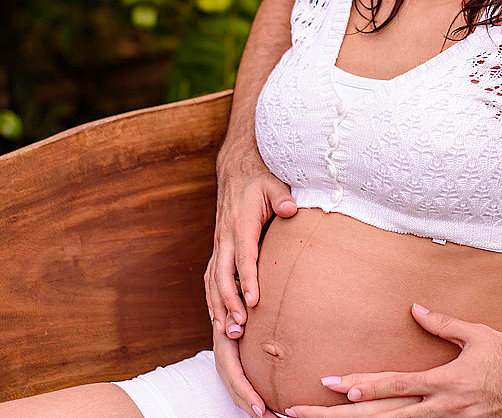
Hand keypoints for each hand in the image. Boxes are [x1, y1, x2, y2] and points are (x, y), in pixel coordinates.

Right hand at [204, 142, 296, 334]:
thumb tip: (291, 210)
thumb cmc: (261, 179)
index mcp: (241, 222)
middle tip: (240, 327)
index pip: (243, 255)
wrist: (238, 168)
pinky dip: (212, 299)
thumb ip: (282, 198)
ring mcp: (219, 243)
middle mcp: (225, 235)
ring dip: (218, 306)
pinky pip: (211, 277)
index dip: (247, 278)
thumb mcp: (274, 183)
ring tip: (227, 332)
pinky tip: (218, 319)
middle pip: (222, 273)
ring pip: (213, 279)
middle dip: (229, 301)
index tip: (253, 300)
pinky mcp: (219, 248)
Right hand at [212, 311, 270, 417]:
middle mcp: (224, 361)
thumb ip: (236, 314)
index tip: (261, 408)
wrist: (228, 301)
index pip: (235, 376)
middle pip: (236, 391)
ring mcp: (228, 367)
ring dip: (254, 408)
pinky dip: (253, 401)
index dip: (248, 394)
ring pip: (238, 394)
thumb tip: (235, 330)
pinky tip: (269, 408)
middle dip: (253, 408)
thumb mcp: (235, 306)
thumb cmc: (237, 302)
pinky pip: (242, 389)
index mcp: (224, 348)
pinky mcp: (235, 369)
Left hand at [289, 305, 501, 417]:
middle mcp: (441, 409)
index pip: (395, 385)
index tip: (331, 382)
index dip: (363, 384)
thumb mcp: (476, 334)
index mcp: (444, 382)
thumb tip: (413, 308)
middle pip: (382, 417)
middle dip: (339, 416)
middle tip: (301, 412)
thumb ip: (442, 323)